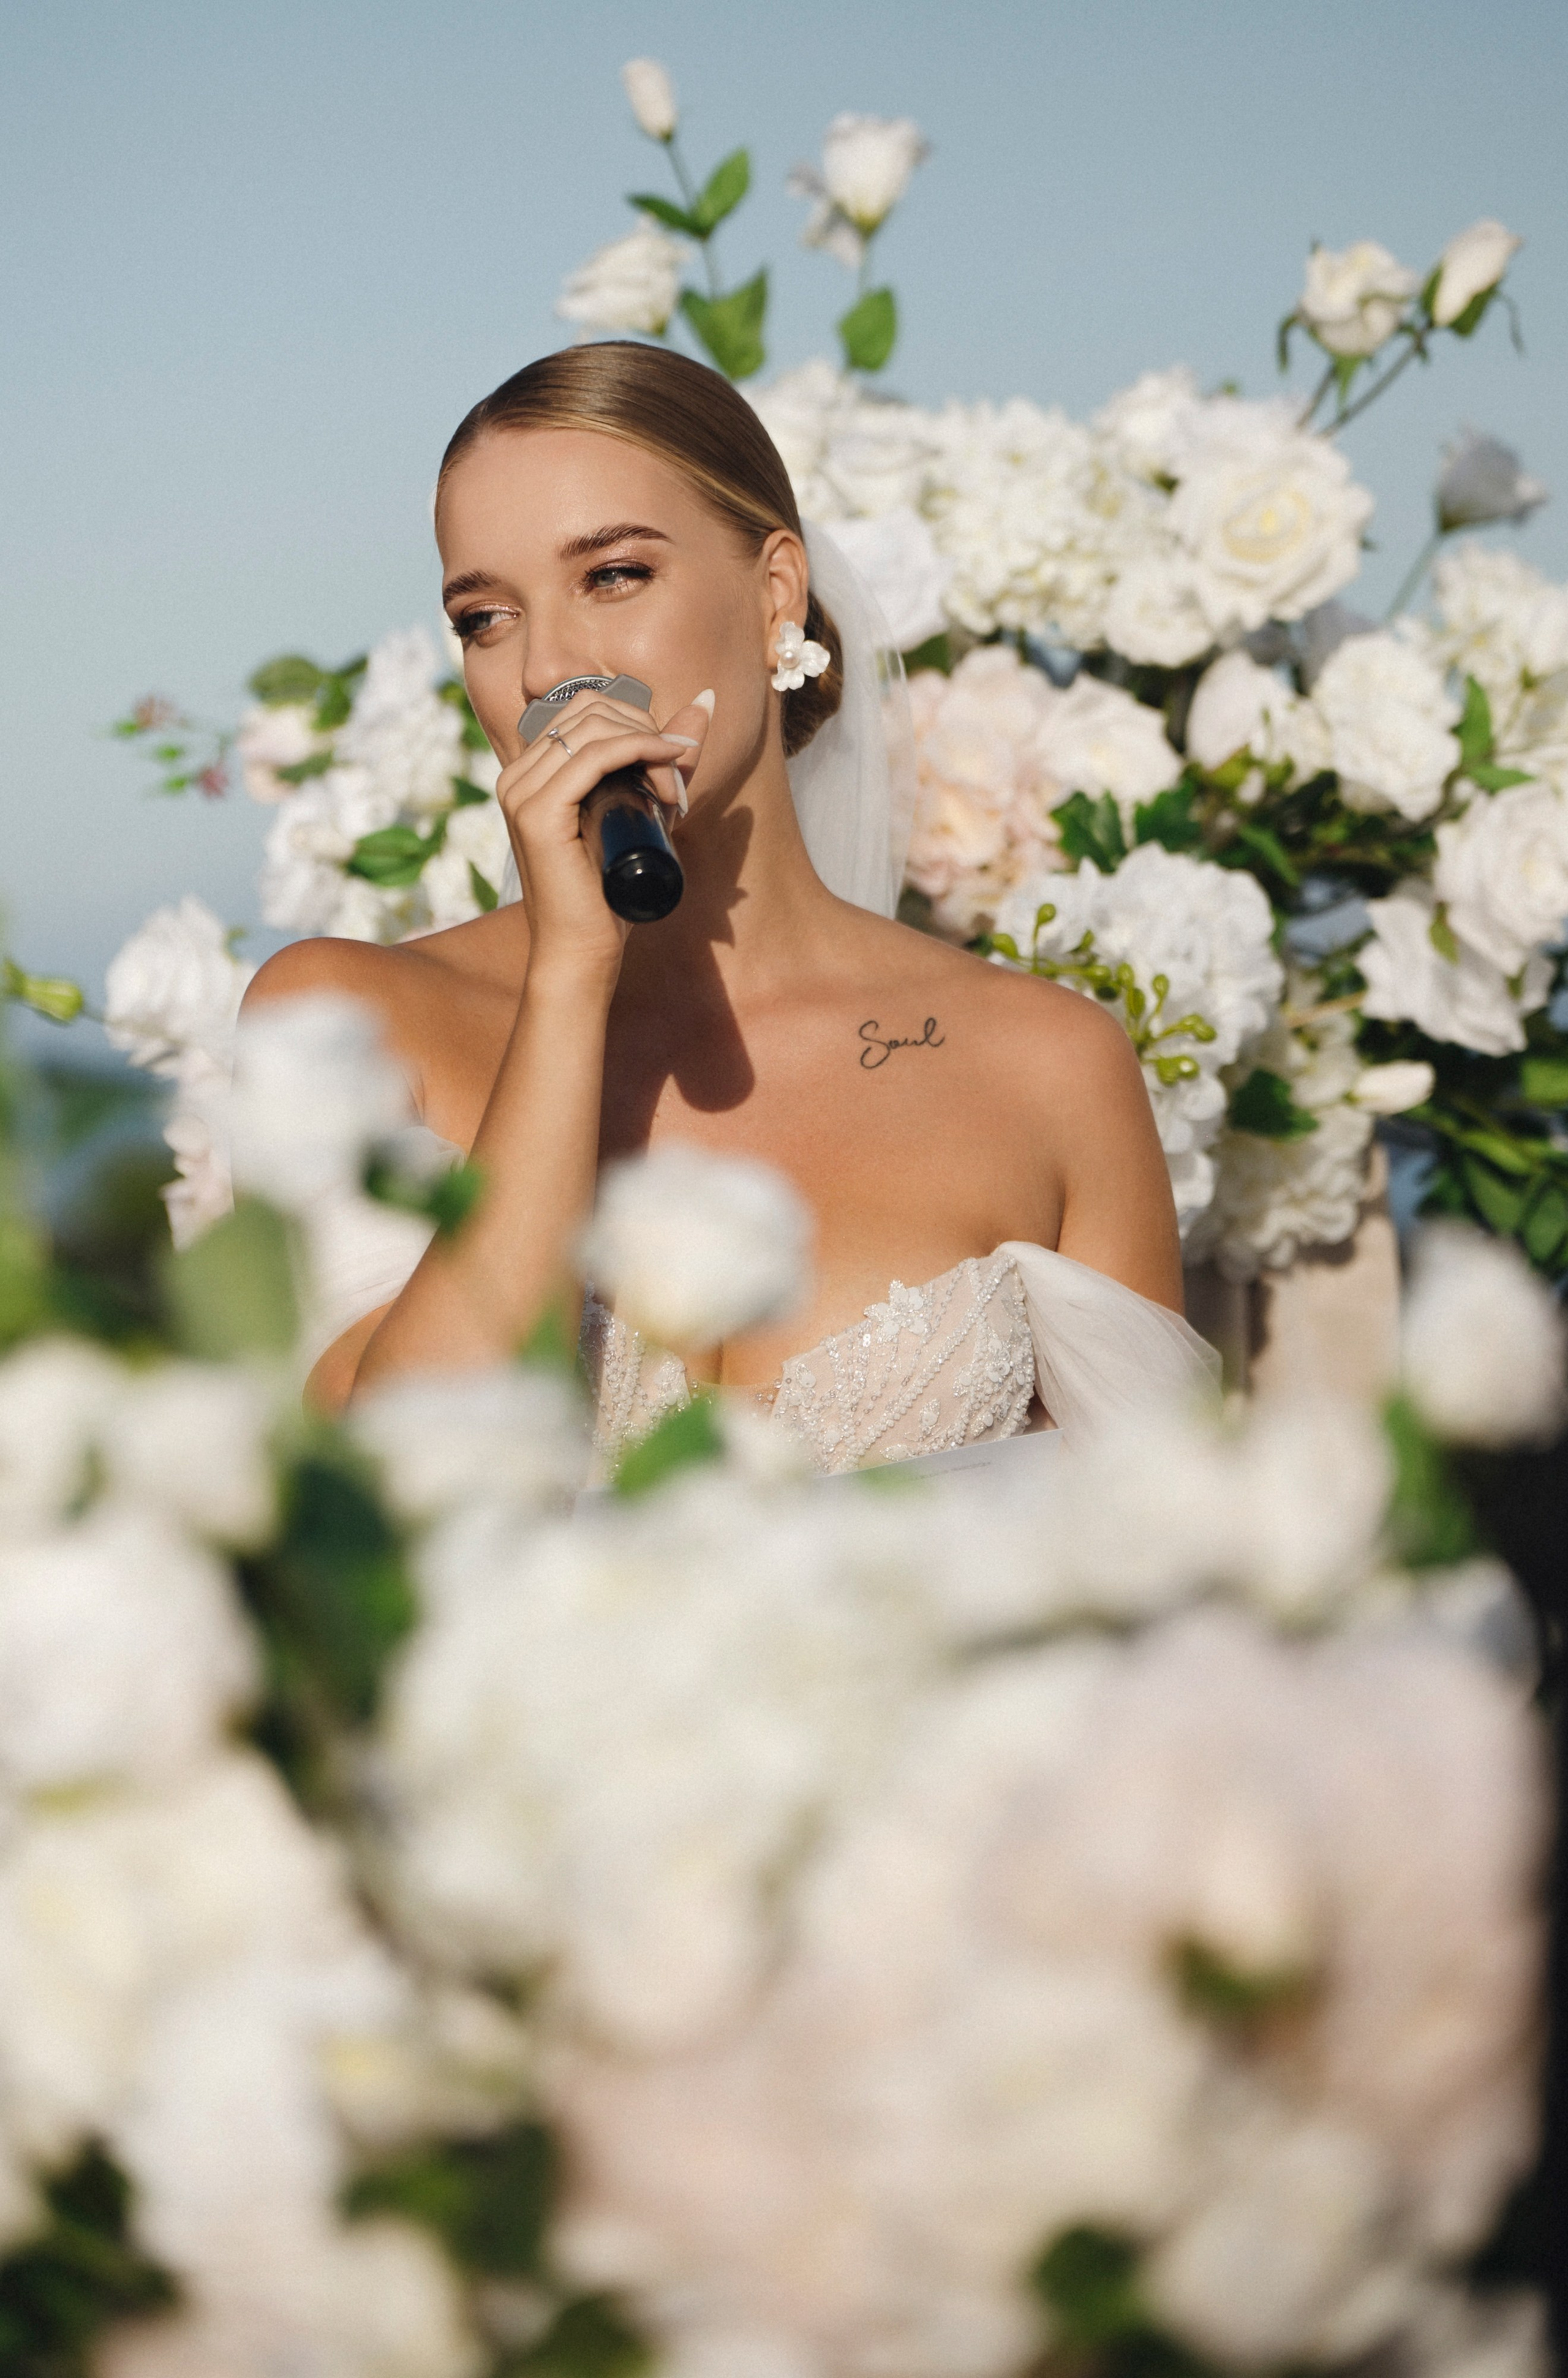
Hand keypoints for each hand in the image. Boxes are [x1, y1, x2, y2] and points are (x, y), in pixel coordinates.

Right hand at [495, 688, 709, 987]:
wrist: (581, 952)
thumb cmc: (608, 893)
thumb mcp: (644, 810)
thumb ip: (666, 758)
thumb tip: (705, 701)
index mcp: (531, 772)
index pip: (585, 709)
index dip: (637, 722)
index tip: (673, 762)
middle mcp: (517, 775)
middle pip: (590, 709)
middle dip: (646, 731)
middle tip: (677, 780)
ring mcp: (520, 792)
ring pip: (594, 727)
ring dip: (648, 744)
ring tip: (674, 789)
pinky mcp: (536, 812)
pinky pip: (592, 756)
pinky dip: (637, 749)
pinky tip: (666, 760)